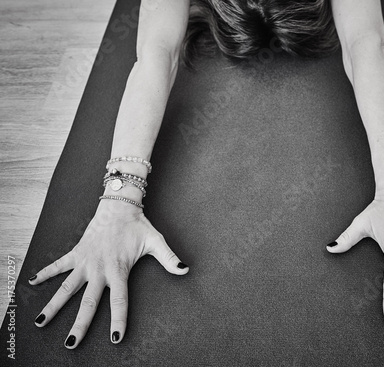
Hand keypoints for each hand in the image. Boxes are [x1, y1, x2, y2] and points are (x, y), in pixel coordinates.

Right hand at [29, 200, 187, 347]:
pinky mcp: (77, 253)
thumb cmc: (139, 225)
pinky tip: (31, 282)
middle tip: (70, 344)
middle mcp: (99, 269)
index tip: (115, 339)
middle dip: (79, 325)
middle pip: (88, 303)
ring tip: (40, 323)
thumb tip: (185, 270)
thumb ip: (169, 259)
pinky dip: (45, 273)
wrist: (119, 205)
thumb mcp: (156, 242)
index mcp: (119, 270)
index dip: (119, 321)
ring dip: (54, 305)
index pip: (120, 301)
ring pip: (66, 288)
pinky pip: (58, 265)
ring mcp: (85, 262)